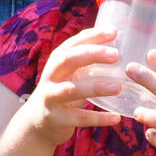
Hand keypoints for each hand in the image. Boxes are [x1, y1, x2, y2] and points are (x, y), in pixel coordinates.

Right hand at [22, 27, 122, 146]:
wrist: (37, 124)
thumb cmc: (60, 92)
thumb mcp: (68, 75)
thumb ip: (84, 62)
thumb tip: (115, 45)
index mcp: (55, 63)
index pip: (72, 44)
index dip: (92, 37)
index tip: (113, 32)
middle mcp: (50, 78)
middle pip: (68, 60)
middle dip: (92, 54)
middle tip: (116, 55)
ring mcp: (51, 99)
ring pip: (72, 90)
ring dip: (96, 87)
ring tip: (118, 87)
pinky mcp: (57, 119)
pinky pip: (79, 118)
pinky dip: (99, 118)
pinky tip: (116, 118)